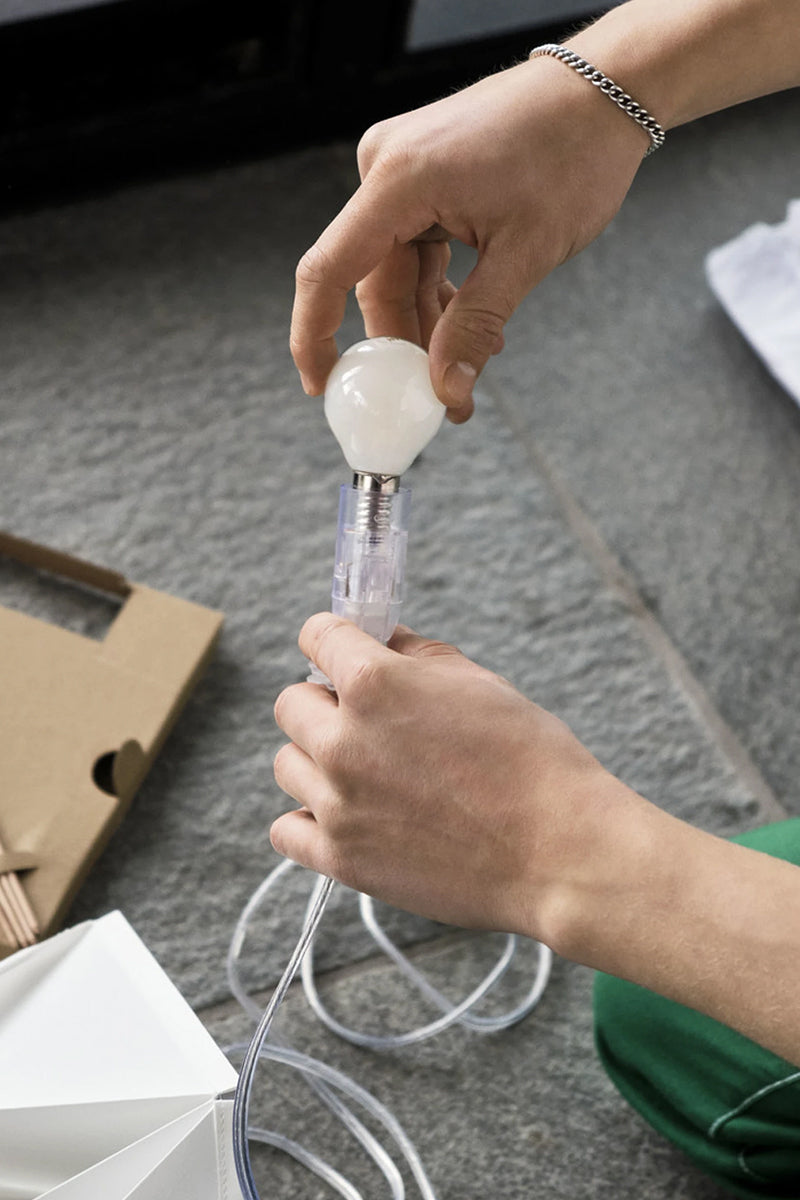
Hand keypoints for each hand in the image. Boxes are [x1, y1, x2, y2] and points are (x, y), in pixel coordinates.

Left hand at [271, 615, 639, 943]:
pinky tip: (346, 815)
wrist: (559, 852)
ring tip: (365, 774)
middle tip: (367, 722)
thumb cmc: (533, 761)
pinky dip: (308, 821)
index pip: (316, 636)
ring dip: (317, 761)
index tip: (343, 653)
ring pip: (287, 764)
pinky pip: (286, 830)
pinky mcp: (341, 858)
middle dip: (324, 703)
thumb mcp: (480, 683)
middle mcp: (343, 739)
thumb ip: (418, 656)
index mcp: (374, 683)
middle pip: (291, 703)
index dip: (334, 640)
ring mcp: (337, 803)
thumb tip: (383, 640)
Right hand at [290, 56, 646, 419]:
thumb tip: (446, 392)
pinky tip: (474, 328)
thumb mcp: (525, 253)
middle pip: (372, 281)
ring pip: (399, 272)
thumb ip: (474, 326)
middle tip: (438, 398)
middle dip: (403, 344)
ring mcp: (404, 169)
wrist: (607, 90)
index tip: (324, 386)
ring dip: (428, 322)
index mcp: (398, 180)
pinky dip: (440, 290)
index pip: (327, 271)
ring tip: (470, 368)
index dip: (315, 337)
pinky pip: (417, 248)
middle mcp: (387, 168)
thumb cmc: (573, 153)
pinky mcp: (425, 174)